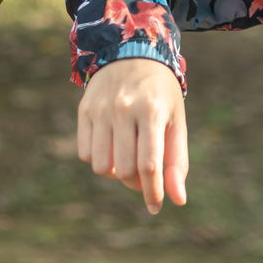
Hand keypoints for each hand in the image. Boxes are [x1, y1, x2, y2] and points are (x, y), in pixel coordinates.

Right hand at [77, 58, 187, 213]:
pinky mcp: (85, 110)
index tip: (155, 207)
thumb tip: (178, 200)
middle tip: (145, 176)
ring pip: (101, 166)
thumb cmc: (161, 95)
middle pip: (124, 169)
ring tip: (128, 160)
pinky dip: (98, 160)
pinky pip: (85, 154)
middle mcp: (124, 109)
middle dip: (136, 182)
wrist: (133, 54)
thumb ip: (177, 161)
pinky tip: (112, 148)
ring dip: (115, 173)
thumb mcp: (176, 122)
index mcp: (153, 111)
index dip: (152, 192)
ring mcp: (101, 109)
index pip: (149, 164)